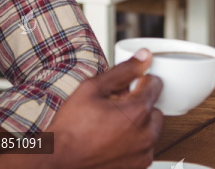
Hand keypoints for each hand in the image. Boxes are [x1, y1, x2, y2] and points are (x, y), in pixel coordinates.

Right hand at [47, 49, 163, 168]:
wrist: (59, 160)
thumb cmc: (71, 128)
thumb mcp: (93, 88)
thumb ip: (123, 70)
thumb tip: (145, 56)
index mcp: (138, 111)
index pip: (155, 83)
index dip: (138, 81)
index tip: (125, 87)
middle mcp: (146, 134)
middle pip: (154, 107)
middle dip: (138, 104)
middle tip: (114, 108)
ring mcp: (143, 153)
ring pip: (150, 128)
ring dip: (137, 124)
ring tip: (111, 125)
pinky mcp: (138, 166)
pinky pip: (143, 146)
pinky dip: (133, 142)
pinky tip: (112, 140)